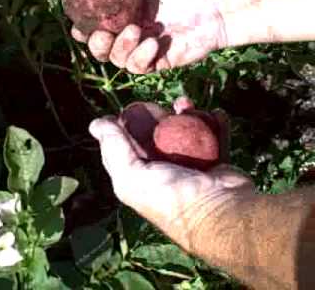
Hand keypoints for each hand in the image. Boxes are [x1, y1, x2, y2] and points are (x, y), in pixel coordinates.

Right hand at [72, 0, 228, 73]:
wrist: (214, 5)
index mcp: (123, 17)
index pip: (95, 29)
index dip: (83, 31)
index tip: (79, 27)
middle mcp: (129, 36)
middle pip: (100, 50)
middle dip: (96, 44)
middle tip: (102, 34)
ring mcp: (142, 51)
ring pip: (117, 60)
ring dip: (121, 47)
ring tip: (136, 30)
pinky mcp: (157, 63)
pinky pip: (139, 67)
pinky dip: (141, 56)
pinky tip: (154, 42)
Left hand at [89, 98, 253, 250]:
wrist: (221, 212)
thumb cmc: (171, 196)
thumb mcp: (131, 174)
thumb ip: (113, 147)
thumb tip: (94, 123)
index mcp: (138, 178)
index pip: (125, 146)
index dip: (125, 125)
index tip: (131, 108)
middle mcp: (162, 172)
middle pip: (156, 135)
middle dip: (159, 115)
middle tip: (164, 106)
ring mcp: (189, 168)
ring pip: (185, 132)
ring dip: (188, 114)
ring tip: (187, 104)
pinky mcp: (215, 164)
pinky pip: (214, 137)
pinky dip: (215, 124)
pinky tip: (215, 114)